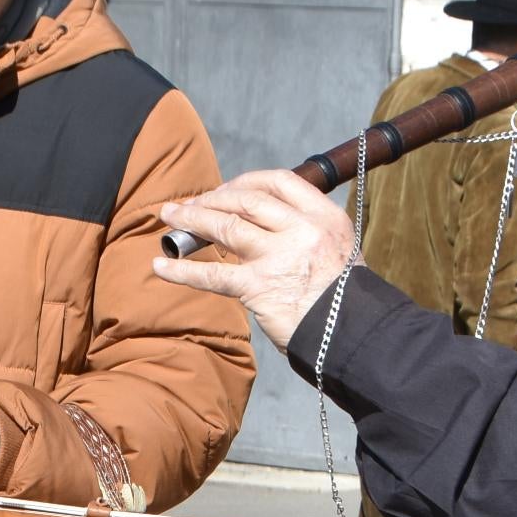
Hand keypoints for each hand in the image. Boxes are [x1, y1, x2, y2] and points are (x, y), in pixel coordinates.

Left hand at [149, 170, 355, 352]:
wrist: (355, 335)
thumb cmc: (344, 299)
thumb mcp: (338, 250)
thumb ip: (306, 232)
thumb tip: (264, 224)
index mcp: (325, 216)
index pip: (279, 182)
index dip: (245, 181)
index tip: (226, 189)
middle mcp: (303, 229)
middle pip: (247, 200)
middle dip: (213, 198)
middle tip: (190, 204)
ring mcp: (280, 256)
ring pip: (226, 226)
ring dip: (192, 219)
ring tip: (169, 216)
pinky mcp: (259, 286)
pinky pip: (213, 274)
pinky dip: (182, 270)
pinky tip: (161, 267)